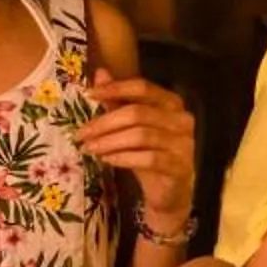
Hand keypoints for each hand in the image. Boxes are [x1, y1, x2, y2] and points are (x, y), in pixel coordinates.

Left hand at [79, 67, 196, 237]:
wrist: (170, 193)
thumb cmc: (150, 154)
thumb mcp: (132, 127)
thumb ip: (119, 101)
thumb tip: (100, 73)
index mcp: (172, 103)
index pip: (143, 88)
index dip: (115, 89)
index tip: (89, 94)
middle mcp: (182, 120)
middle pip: (138, 113)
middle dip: (105, 122)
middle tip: (82, 133)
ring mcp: (184, 144)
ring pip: (141, 136)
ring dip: (110, 141)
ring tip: (89, 148)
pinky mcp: (179, 167)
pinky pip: (148, 159)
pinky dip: (123, 158)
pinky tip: (106, 160)